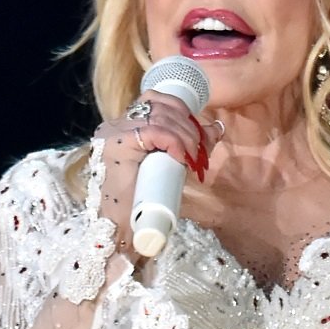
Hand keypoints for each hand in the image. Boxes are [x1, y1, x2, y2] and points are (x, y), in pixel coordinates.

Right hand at [91, 92, 219, 255]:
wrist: (124, 228)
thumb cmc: (146, 200)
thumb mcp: (174, 166)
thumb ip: (191, 146)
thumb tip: (215, 128)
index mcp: (127, 126)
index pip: (157, 100)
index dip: (185, 115)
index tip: (201, 139)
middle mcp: (117, 125)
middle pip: (162, 107)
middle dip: (191, 128)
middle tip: (200, 153)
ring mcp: (114, 133)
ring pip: (161, 117)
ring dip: (187, 136)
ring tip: (192, 159)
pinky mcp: (116, 145)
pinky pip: (154, 131)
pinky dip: (175, 142)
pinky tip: (181, 158)